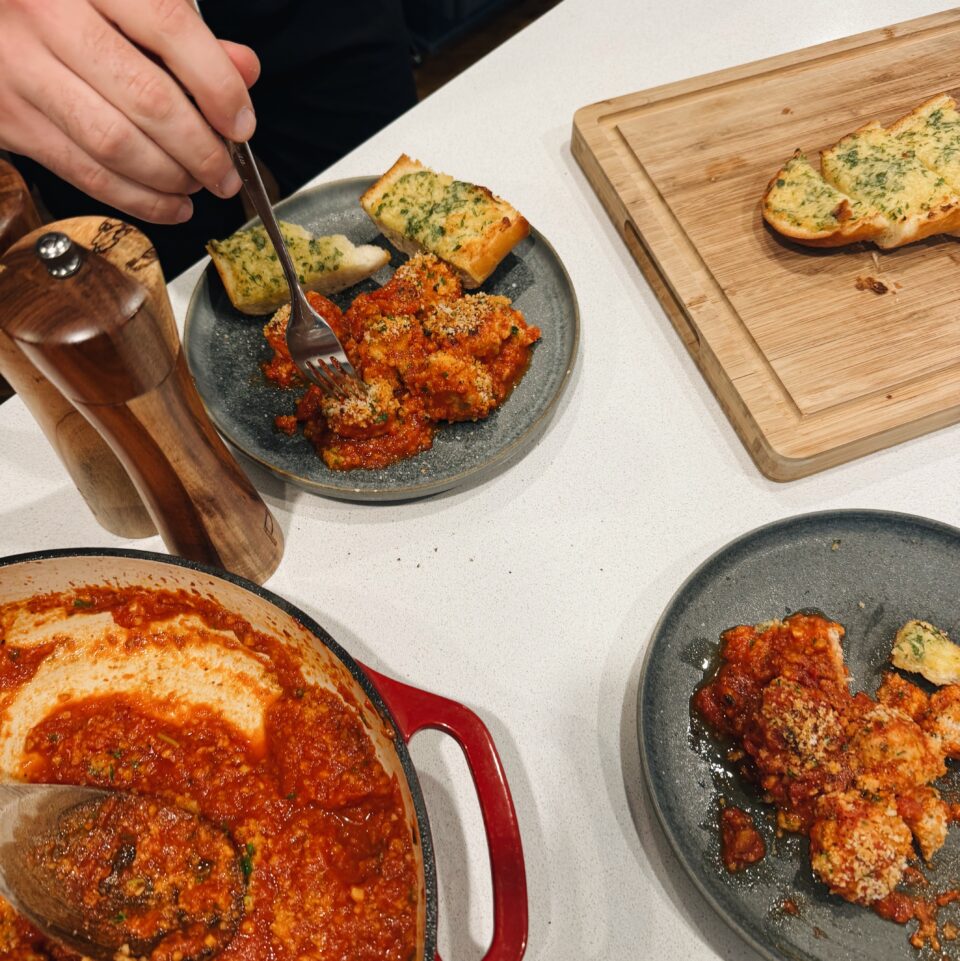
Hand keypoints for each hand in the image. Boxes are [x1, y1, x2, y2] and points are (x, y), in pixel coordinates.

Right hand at [0, 0, 260, 222]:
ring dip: (171, 178)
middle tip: (227, 173)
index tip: (241, 123)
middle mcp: (46, 15)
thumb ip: (184, 31)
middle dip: (202, 149)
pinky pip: (84, 171)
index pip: (170, 26)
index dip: (217, 84)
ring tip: (200, 186)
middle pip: (148, 97)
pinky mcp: (9, 118)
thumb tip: (244, 70)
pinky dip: (137, 199)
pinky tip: (168, 204)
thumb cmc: (58, 3)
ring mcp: (19, 68)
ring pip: (116, 143)